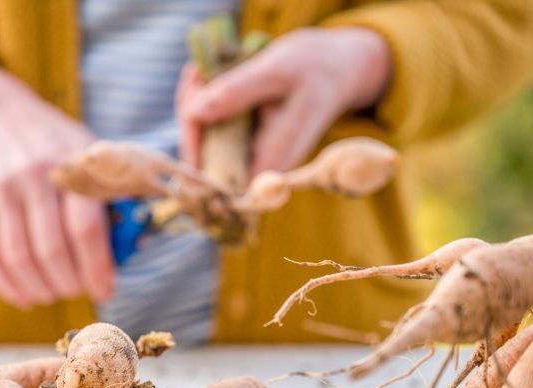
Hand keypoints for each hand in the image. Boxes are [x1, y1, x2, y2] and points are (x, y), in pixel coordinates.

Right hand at [0, 59, 113, 308]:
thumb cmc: (55, 144)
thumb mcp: (89, 154)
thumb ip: (112, 196)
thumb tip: (132, 246)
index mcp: (72, 166)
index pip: (86, 229)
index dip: (97, 268)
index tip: (106, 291)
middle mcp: (34, 176)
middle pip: (52, 249)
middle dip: (70, 283)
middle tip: (80, 292)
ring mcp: (1, 189)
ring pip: (19, 257)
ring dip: (41, 288)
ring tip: (54, 295)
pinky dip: (8, 285)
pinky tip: (25, 297)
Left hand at [177, 27, 391, 174]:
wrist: (341, 70)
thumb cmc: (315, 68)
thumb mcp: (276, 70)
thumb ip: (236, 92)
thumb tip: (192, 114)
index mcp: (272, 160)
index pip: (217, 174)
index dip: (195, 147)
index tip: (192, 101)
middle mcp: (261, 167)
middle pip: (205, 162)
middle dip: (192, 119)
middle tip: (197, 74)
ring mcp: (254, 157)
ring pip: (205, 146)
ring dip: (196, 109)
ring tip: (202, 70)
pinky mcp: (249, 144)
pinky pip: (214, 132)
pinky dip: (206, 106)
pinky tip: (208, 76)